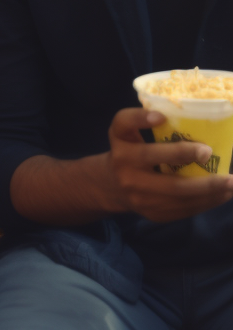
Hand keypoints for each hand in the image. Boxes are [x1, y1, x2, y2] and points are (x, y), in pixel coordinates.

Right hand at [103, 107, 232, 221]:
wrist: (110, 186)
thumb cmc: (125, 151)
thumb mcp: (124, 133)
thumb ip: (138, 121)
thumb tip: (166, 115)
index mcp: (121, 149)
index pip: (133, 136)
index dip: (147, 126)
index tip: (163, 117)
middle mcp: (128, 174)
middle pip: (168, 178)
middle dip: (193, 169)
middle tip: (211, 155)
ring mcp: (142, 199)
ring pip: (181, 196)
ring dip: (210, 191)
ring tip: (230, 184)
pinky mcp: (155, 214)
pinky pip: (185, 209)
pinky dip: (207, 202)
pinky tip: (221, 195)